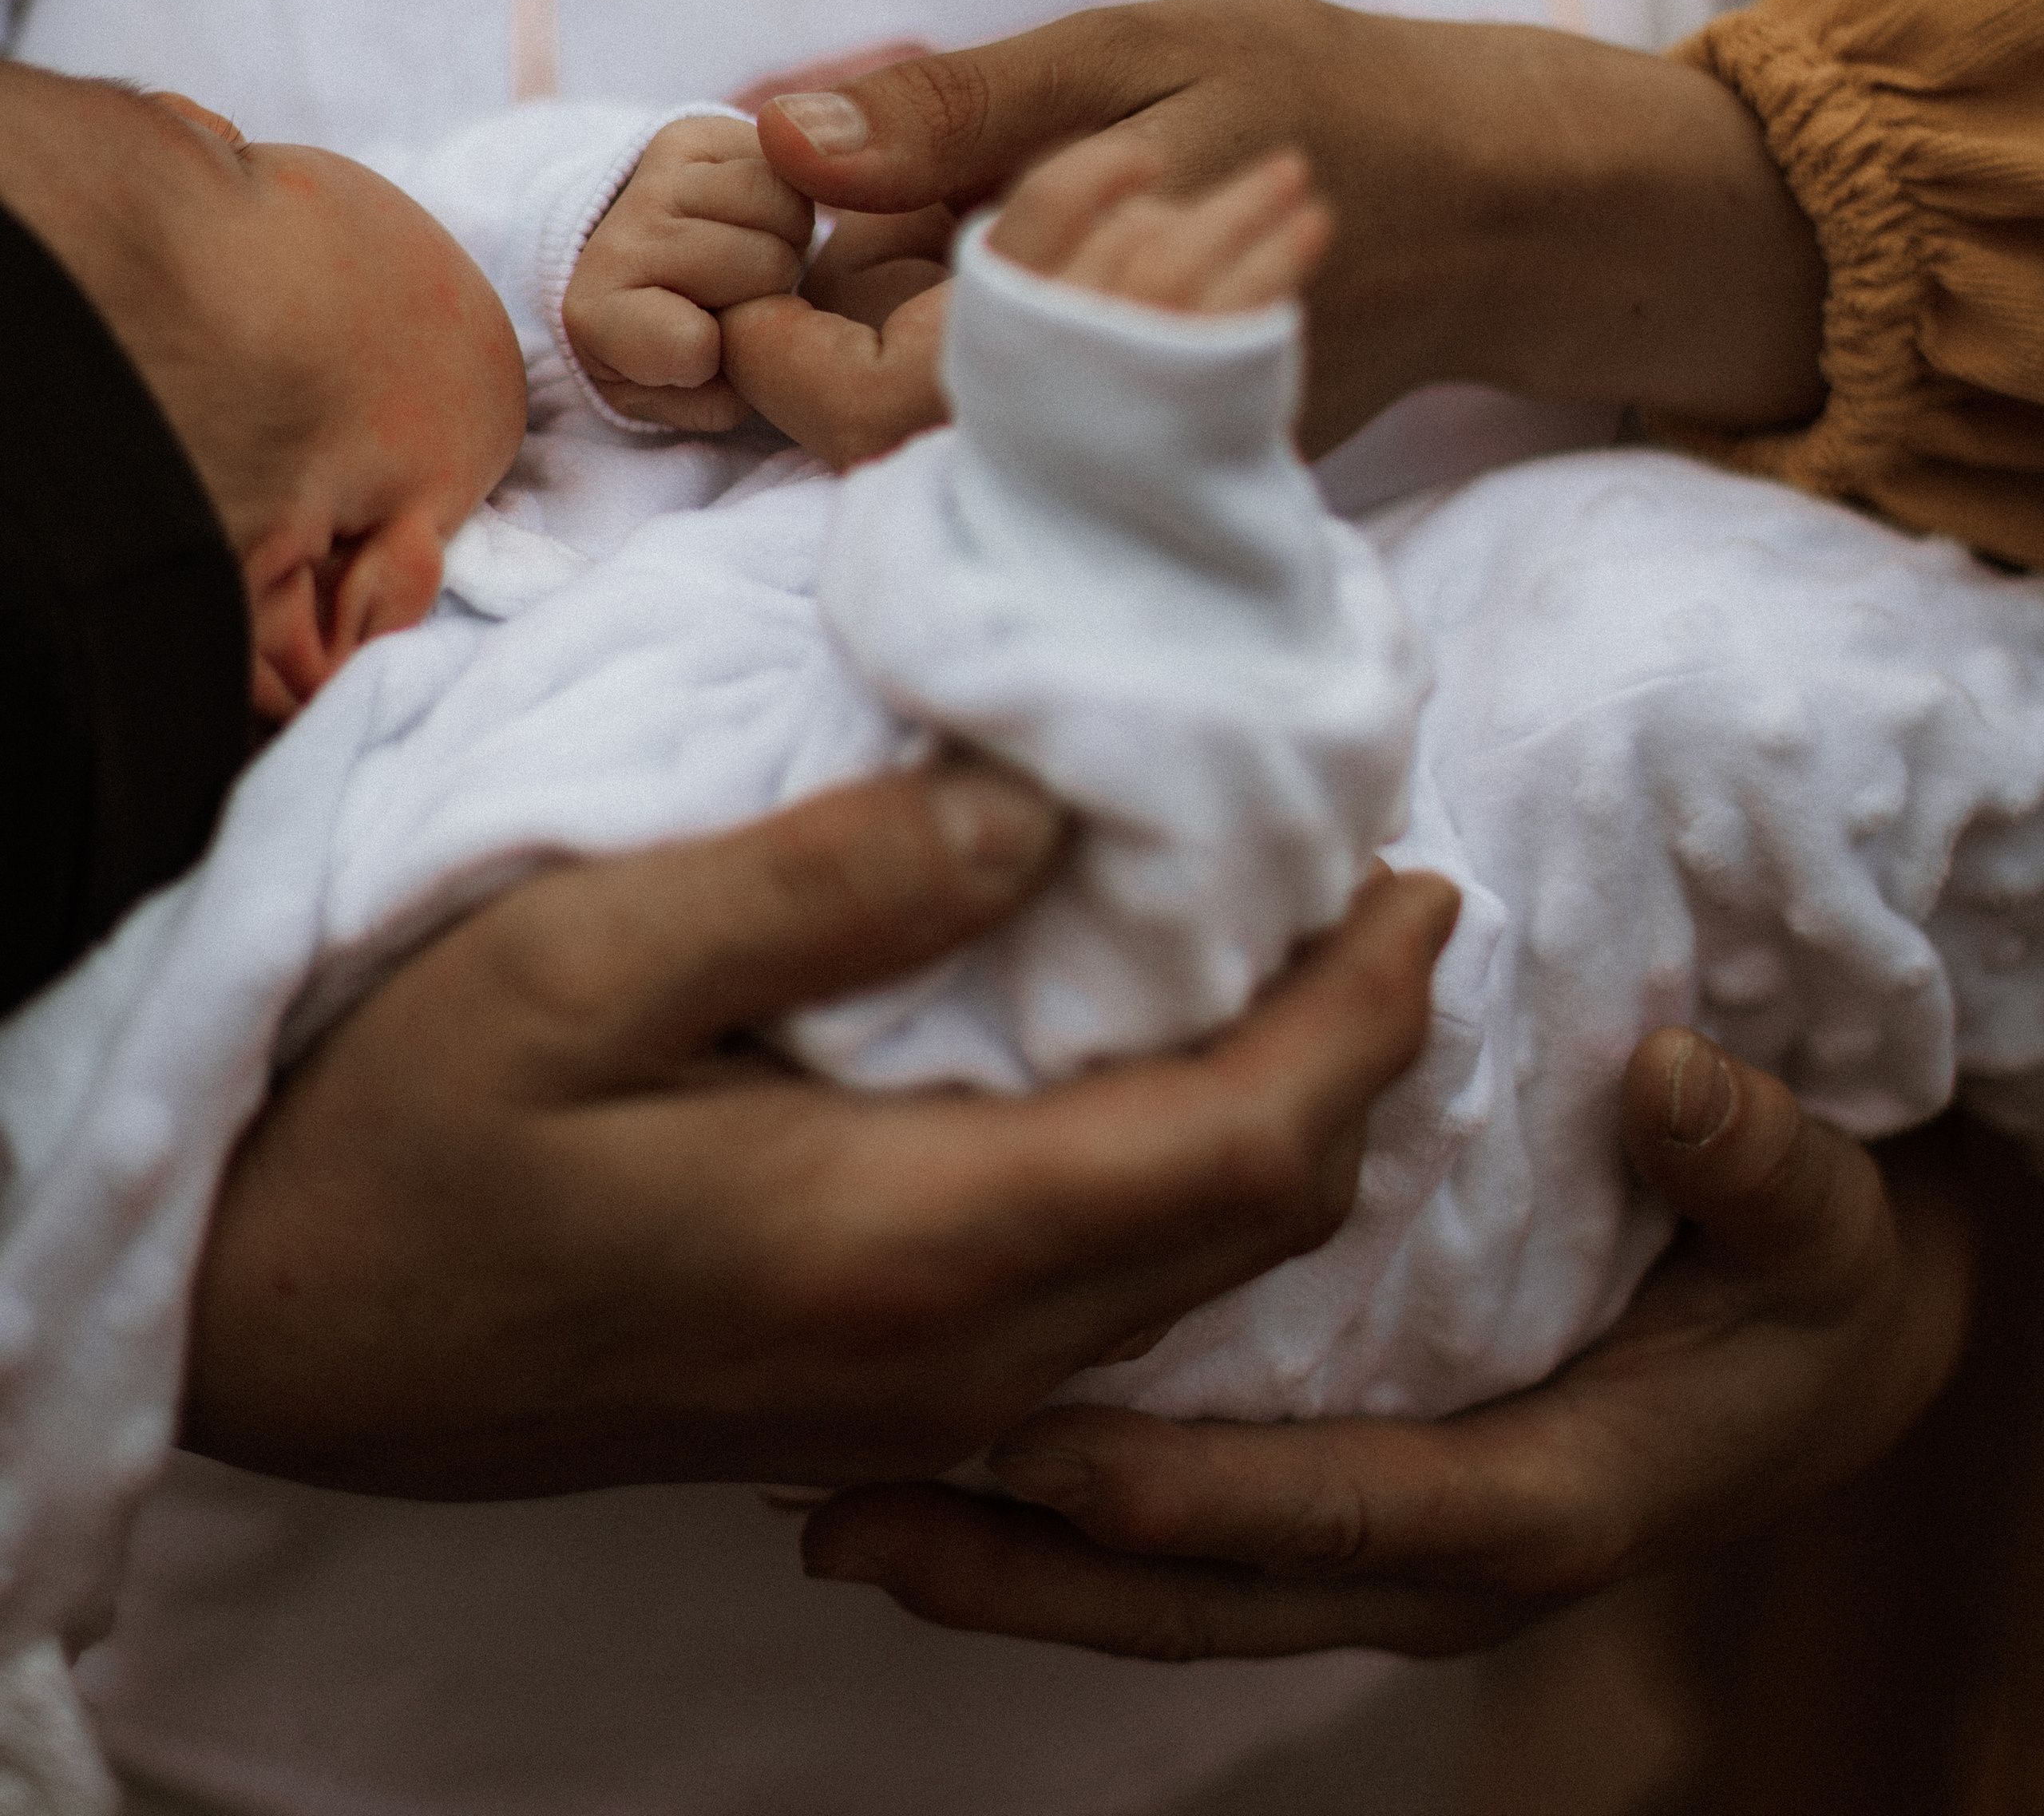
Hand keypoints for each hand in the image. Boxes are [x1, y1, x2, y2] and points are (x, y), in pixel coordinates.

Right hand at [182, 765, 1458, 1496]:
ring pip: (1194, 1274)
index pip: (1248, 1141)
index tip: (1422, 876)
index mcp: (913, 1241)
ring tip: (1298, 968)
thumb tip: (1040, 807)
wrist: (278, 1332)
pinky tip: (1152, 1081)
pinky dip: (1185, 1183)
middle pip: (1258, 1220)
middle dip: (1362, 1062)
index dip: (1369, 1012)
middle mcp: (956, 1353)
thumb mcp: (581, 960)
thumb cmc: (405, 1128)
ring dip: (1281, 1125)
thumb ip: (824, 881)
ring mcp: (918, 1401)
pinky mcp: (871, 1399)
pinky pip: (1106, 1304)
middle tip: (1386, 898)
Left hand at [562, 114, 810, 430]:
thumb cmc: (670, 345)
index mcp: (594, 317)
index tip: (702, 353)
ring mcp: (651, 179)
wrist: (636, 263)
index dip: (719, 355)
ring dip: (785, 236)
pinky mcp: (687, 132)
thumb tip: (774, 312)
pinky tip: (754, 219)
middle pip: (761, 266)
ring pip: (777, 203)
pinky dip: (785, 194)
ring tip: (750, 256)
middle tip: (739, 298)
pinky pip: (780, 160)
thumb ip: (728, 390)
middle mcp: (616, 238)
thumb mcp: (688, 399)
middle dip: (770, 290)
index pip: (690, 344)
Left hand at [754, 0, 1826, 456]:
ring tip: (958, 228)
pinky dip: (994, 359)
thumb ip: (958, 106)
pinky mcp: (1167, 472)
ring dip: (920, 342)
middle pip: (893, 448)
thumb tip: (780, 137)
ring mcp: (1139, 468)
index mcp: (1084, 321)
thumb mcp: (1136, 55)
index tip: (766, 263)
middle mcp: (1105, 430)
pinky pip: (1032, 442)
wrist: (1498, 204)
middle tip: (866, 218)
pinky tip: (1038, 268)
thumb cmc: (1318, 98)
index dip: (780, 353)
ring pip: (958, 448)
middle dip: (843, 336)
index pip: (867, 409)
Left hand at [800, 1032, 1973, 1654]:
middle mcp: (1446, 1554)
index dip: (1198, 1498)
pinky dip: (1065, 1526)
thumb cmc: (1805, 1271)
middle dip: (1035, 1569)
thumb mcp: (1818, 1214)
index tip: (1044, 1455)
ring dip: (1015, 1561)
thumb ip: (1752, 1159)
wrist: (1818, 1353)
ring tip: (839, 1507)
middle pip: (1218, 1595)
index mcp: (1550, 1498)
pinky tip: (947, 1462)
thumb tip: (1670, 1077)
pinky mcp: (1348, 1504)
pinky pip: (1193, 1545)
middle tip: (851, 1510)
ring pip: (1179, 1593)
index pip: (1349, 1510)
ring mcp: (1386, 1545)